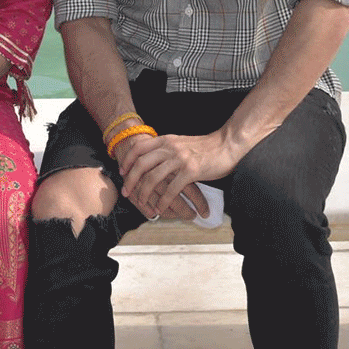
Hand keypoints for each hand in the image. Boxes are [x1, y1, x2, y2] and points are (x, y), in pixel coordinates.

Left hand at [119, 130, 241, 220]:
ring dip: (145, 193)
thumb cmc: (205, 146)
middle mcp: (170, 147)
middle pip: (141, 164)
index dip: (128, 160)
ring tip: (142, 203)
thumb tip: (153, 158)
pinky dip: (163, 201)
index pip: (139, 148)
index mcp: (166, 140)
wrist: (226, 144)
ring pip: (153, 177)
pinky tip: (160, 208)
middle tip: (126, 192)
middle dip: (130, 180)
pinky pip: (172, 189)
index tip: (122, 172)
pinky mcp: (191, 171)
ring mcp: (180, 159)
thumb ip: (167, 148)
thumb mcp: (181, 142)